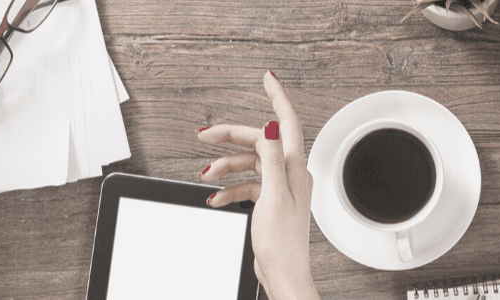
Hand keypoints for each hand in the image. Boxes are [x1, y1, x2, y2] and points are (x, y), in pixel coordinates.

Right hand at [197, 71, 318, 299]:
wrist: (282, 272)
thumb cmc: (282, 242)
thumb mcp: (274, 196)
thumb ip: (274, 159)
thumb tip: (273, 127)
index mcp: (296, 167)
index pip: (288, 122)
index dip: (277, 97)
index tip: (267, 78)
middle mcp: (290, 172)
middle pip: (258, 142)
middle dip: (230, 137)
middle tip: (203, 134)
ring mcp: (279, 186)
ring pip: (248, 164)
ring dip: (225, 168)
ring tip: (205, 176)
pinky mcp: (269, 200)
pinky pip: (246, 185)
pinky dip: (229, 188)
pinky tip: (216, 197)